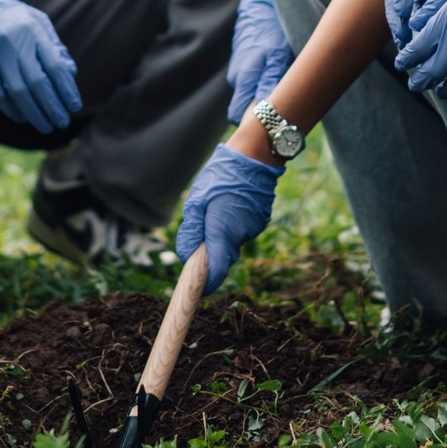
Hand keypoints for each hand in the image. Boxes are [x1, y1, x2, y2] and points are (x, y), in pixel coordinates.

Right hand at [0, 0, 82, 134]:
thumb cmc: (16, 20)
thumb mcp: (39, 23)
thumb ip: (55, 47)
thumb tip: (70, 75)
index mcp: (33, 30)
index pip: (54, 65)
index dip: (66, 89)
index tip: (74, 106)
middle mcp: (14, 43)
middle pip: (36, 82)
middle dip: (52, 106)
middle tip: (62, 121)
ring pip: (17, 92)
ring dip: (33, 113)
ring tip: (46, 126)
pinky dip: (12, 109)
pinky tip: (23, 117)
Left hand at [176, 144, 282, 293]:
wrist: (252, 157)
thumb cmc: (219, 176)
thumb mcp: (196, 200)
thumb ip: (191, 231)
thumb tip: (186, 256)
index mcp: (221, 232)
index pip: (215, 271)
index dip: (205, 284)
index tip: (196, 290)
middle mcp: (240, 235)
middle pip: (222, 256)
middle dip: (210, 250)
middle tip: (201, 224)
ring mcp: (253, 228)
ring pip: (231, 241)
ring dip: (221, 233)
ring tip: (217, 205)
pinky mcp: (260, 221)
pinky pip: (241, 230)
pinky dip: (233, 223)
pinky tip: (231, 203)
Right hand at [226, 0, 291, 124]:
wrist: (262, 5)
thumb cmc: (273, 31)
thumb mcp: (278, 55)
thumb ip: (270, 82)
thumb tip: (266, 108)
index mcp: (243, 78)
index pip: (237, 116)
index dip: (251, 124)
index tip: (270, 126)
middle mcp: (237, 77)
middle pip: (246, 107)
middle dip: (262, 111)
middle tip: (286, 110)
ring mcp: (239, 70)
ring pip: (251, 93)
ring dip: (265, 95)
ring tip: (287, 88)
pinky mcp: (244, 64)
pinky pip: (252, 82)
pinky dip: (264, 83)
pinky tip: (279, 74)